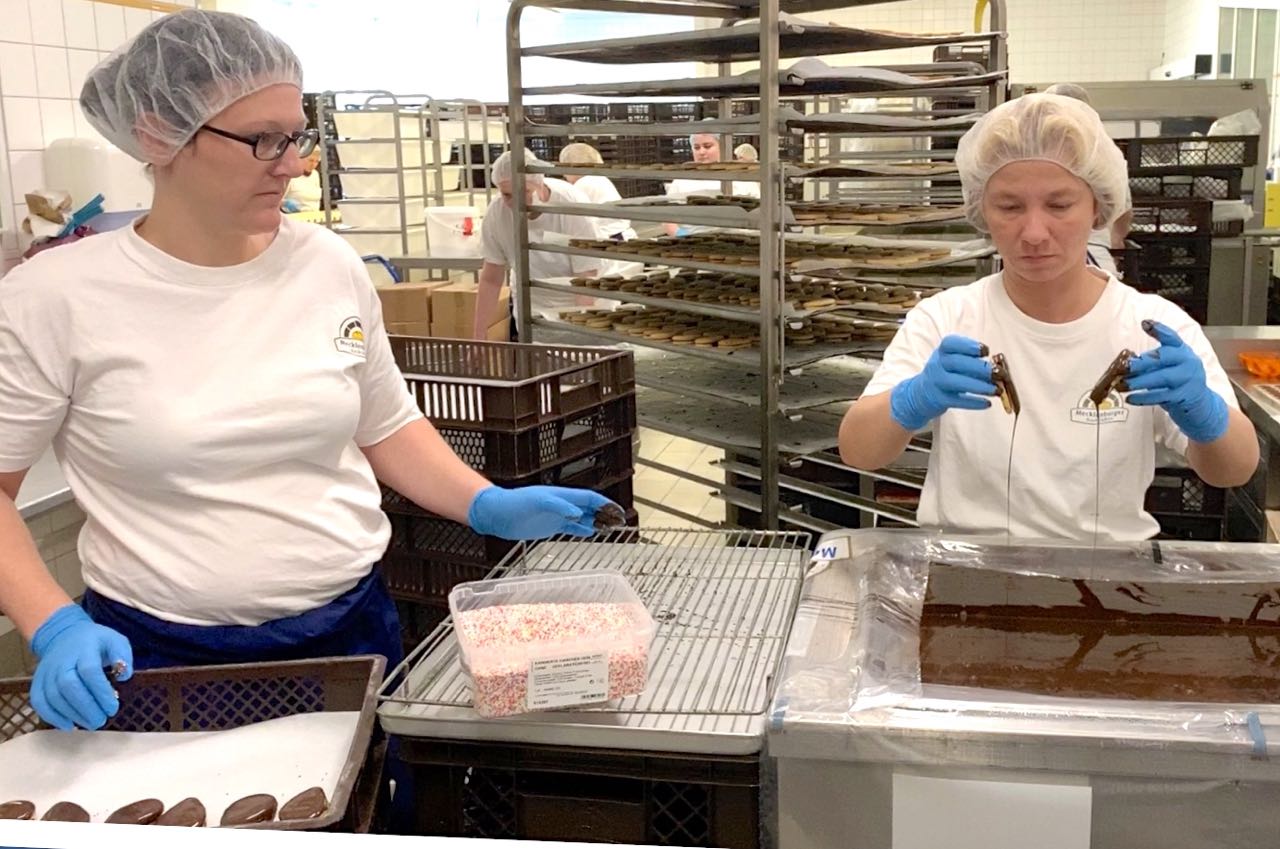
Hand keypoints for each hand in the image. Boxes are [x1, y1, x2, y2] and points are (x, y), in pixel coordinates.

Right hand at [30, 605, 132, 730]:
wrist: (63, 636)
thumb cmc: (95, 642)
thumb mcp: (115, 640)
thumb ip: (122, 655)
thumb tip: (124, 675)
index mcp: (84, 649)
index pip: (89, 671)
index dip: (100, 692)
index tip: (112, 707)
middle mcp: (62, 661)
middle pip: (69, 686)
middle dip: (87, 707)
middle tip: (102, 720)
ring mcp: (47, 672)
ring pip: (54, 697)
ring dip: (73, 715)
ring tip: (91, 723)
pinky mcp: (37, 683)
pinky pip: (39, 702)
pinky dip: (52, 717)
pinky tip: (69, 726)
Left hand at [467, 485, 617, 539]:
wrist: (497, 513)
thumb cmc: (513, 503)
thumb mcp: (537, 502)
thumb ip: (558, 507)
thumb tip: (578, 514)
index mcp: (562, 495)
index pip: (590, 498)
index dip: (605, 504)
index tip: (618, 510)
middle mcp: (562, 504)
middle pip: (590, 507)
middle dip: (606, 513)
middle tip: (620, 521)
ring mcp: (557, 515)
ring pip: (583, 518)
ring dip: (597, 522)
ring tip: (610, 528)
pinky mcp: (550, 525)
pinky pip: (571, 528)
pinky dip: (582, 530)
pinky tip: (590, 533)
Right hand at [889, 335, 995, 430]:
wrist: (922, 393)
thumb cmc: (945, 372)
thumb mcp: (952, 360)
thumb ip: (971, 360)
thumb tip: (997, 368)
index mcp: (942, 351)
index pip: (951, 343)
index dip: (969, 346)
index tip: (986, 350)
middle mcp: (936, 364)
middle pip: (957, 363)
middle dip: (980, 368)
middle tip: (998, 373)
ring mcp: (936, 382)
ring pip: (957, 382)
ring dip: (979, 386)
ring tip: (997, 390)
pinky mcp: (939, 399)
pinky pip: (957, 401)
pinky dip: (973, 402)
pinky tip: (987, 403)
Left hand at [1126, 320, 1227, 442]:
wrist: (1200, 405)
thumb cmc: (1178, 382)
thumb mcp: (1169, 367)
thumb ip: (1153, 362)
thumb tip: (1125, 363)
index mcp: (1183, 350)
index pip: (1172, 337)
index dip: (1159, 330)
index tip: (1145, 324)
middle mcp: (1188, 361)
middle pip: (1164, 357)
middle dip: (1142, 362)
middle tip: (1124, 367)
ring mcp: (1188, 378)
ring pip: (1162, 377)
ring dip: (1139, 382)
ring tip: (1121, 385)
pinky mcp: (1184, 396)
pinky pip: (1161, 396)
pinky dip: (1144, 398)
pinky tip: (1130, 398)